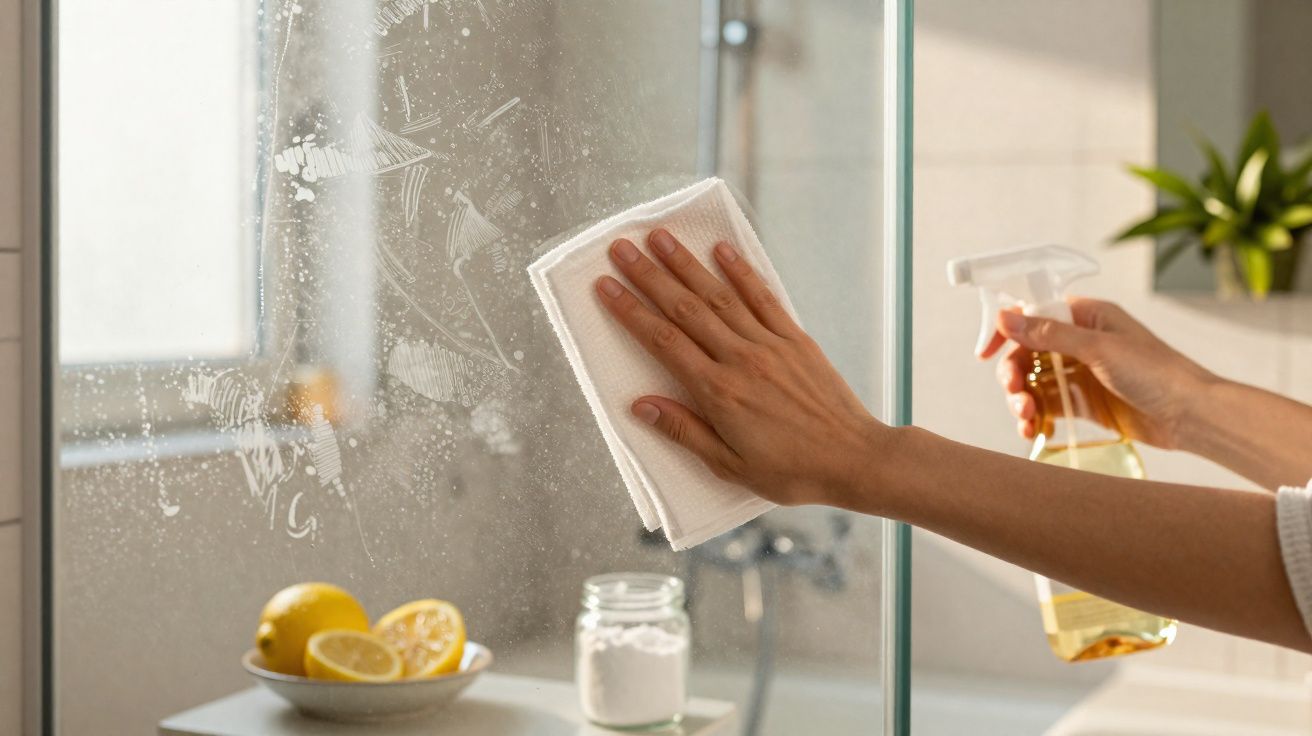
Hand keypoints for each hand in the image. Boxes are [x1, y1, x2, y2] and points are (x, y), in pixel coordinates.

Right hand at [594, 228, 881, 506]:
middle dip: (649, 276)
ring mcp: (769, 344)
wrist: (854, 459)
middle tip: (621, 247)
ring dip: (687, 264)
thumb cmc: (792, 470)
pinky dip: (742, 272)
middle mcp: (740, 359)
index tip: (605, 286)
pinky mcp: (795, 339)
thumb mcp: (731, 466)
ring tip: (661, 237)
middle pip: (685, 309)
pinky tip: (722, 250)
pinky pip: (763, 298)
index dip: (631, 311)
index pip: (663, 342)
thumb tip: (641, 406)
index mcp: (718, 392)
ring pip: (719, 295)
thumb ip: (684, 431)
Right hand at [980, 298, 1213, 448]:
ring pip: (1034, 382)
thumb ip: (1049, 334)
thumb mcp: (1098, 349)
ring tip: (1025, 417)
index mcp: (1086, 318)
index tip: (985, 353)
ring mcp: (1081, 374)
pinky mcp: (1084, 403)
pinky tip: (1032, 430)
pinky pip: (1048, 406)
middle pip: (1027, 353)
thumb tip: (1005, 316)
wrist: (1192, 417)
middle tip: (1015, 393)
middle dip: (1014, 374)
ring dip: (1021, 399)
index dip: (1007, 331)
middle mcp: (1080, 342)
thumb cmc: (1156, 373)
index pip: (1033, 315)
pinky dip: (1035, 417)